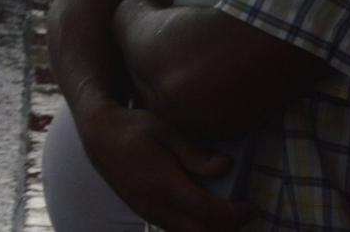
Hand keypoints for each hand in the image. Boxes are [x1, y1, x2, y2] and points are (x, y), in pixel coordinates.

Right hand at [75, 100, 249, 231]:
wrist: (98, 134)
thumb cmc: (134, 127)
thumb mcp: (166, 130)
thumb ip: (196, 153)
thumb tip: (226, 167)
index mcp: (165, 184)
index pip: (209, 212)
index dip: (235, 215)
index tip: (250, 205)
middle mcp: (157, 206)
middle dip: (226, 229)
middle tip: (242, 212)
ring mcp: (149, 212)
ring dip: (209, 229)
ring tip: (225, 212)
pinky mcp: (144, 213)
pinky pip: (174, 230)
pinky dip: (194, 227)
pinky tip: (202, 211)